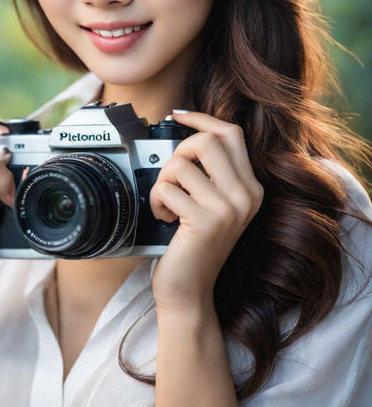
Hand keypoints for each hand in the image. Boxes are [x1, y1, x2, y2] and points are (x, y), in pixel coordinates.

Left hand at [150, 110, 262, 313]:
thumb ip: (209, 173)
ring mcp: (228, 208)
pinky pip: (167, 189)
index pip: (231, 134)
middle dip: (178, 153)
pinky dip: (156, 201)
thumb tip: (186, 133)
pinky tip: (165, 218)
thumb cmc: (192, 246)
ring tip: (167, 204)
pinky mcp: (206, 221)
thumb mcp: (212, 205)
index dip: (202, 119)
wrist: (189, 292)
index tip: (178, 115)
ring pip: (181, 164)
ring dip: (162, 182)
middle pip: (207, 141)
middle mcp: (245, 196)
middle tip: (172, 178)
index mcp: (250, 188)